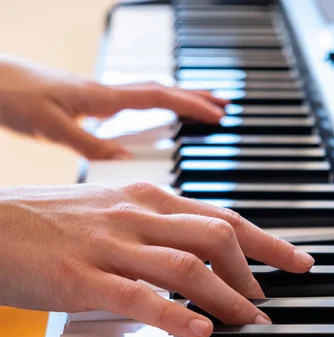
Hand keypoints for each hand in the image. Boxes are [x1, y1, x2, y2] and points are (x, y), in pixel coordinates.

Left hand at [0, 56, 226, 158]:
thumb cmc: (16, 99)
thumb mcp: (53, 128)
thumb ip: (91, 144)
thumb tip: (128, 159)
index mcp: (102, 97)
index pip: (158, 96)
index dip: (190, 105)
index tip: (218, 114)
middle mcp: (105, 93)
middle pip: (161, 90)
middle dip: (194, 97)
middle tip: (223, 107)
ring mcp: (99, 97)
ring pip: (149, 95)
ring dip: (178, 100)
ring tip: (201, 109)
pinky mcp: (90, 105)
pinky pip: (132, 104)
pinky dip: (153, 109)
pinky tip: (156, 121)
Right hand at [0, 184, 313, 336]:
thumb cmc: (45, 223)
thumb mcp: (108, 215)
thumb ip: (151, 232)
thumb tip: (192, 259)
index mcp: (143, 199)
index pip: (220, 216)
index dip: (266, 241)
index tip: (296, 261)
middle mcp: (134, 216)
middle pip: (215, 237)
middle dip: (254, 272)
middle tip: (268, 303)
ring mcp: (109, 246)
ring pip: (186, 266)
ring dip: (226, 297)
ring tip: (249, 322)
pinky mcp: (83, 279)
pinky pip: (140, 297)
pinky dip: (175, 315)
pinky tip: (199, 331)